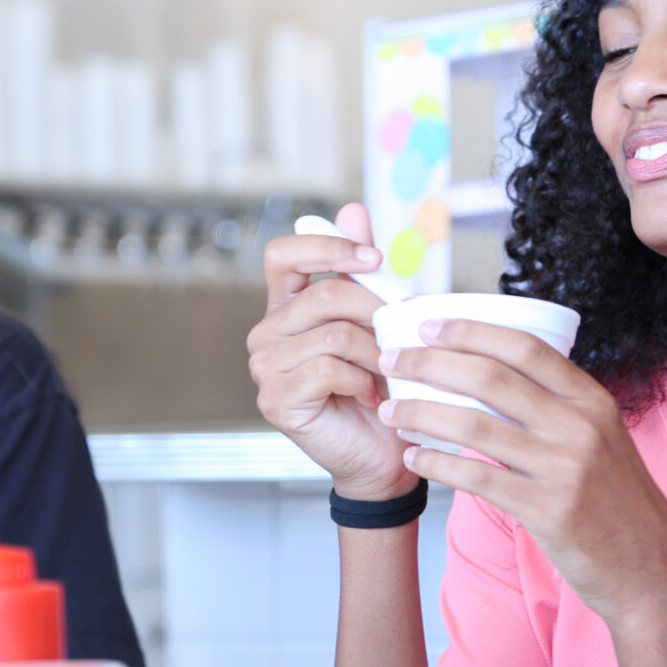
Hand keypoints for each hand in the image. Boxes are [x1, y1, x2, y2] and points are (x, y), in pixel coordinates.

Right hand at [250, 203, 416, 499]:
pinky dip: (363, 381)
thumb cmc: (381, 389)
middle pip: (323, 295)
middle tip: (401, 339)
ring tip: (390, 374)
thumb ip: (359, 269)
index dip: (328, 247)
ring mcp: (264, 368)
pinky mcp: (275, 399)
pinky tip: (374, 397)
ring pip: (333, 334)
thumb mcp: (375, 321)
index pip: (283, 254)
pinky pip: (328, 369)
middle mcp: (266, 333)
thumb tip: (353, 210)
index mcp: (285, 307)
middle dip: (375, 313)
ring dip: (376, 354)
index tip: (374, 260)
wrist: (382, 456)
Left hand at [377, 317, 666, 635]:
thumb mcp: (601, 440)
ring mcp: (565, 469)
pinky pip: (477, 479)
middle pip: (491, 379)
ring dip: (422, 414)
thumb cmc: (616, 502)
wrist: (648, 568)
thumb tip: (490, 377)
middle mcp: (581, 427)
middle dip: (430, 364)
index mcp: (593, 400)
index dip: (471, 331)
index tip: (429, 324)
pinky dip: (438, 465)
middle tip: (392, 360)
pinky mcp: (548, 511)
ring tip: (391, 411)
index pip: (525, 348)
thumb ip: (557, 409)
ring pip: (475, 427)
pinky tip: (416, 458)